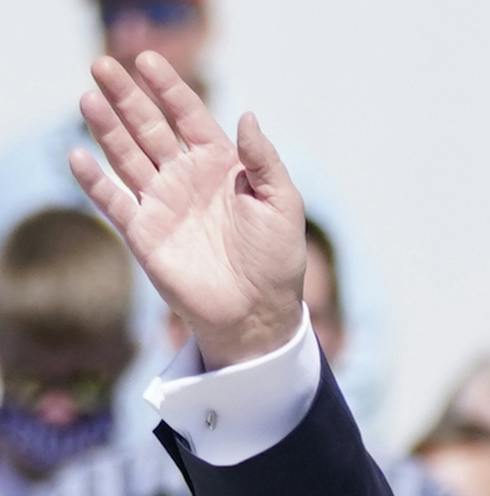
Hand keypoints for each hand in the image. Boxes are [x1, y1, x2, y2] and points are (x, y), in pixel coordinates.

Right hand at [71, 52, 305, 368]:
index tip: (148, 62)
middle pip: (148, 127)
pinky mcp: (144, 234)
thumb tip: (247, 117)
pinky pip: (114, 202)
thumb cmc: (276, 259)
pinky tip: (80, 156)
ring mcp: (162, 203)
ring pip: (127, 156)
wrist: (258, 313)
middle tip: (103, 66)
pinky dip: (95, 182)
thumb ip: (264, 161)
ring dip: (106, 129)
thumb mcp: (283, 204)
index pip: (188, 115)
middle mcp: (185, 177)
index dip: (169, 88)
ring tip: (89, 100)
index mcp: (219, 164)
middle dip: (126, 97)